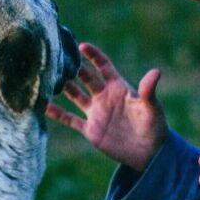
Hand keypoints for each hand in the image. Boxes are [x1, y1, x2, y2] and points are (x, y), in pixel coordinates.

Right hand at [46, 43, 168, 170]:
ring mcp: (96, 112)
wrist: (149, 153)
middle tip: (59, 58)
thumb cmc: (154, 127)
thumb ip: (149, 90)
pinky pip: (70, 119)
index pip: (103, 66)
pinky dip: (57, 114)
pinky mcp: (90, 129)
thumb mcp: (152, 108)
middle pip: (85, 77)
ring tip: (48, 77)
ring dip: (63, 87)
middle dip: (73, 67)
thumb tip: (156, 72)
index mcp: (119, 87)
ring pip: (75, 95)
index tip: (82, 46)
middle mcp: (104, 96)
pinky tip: (43, 106)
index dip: (94, 55)